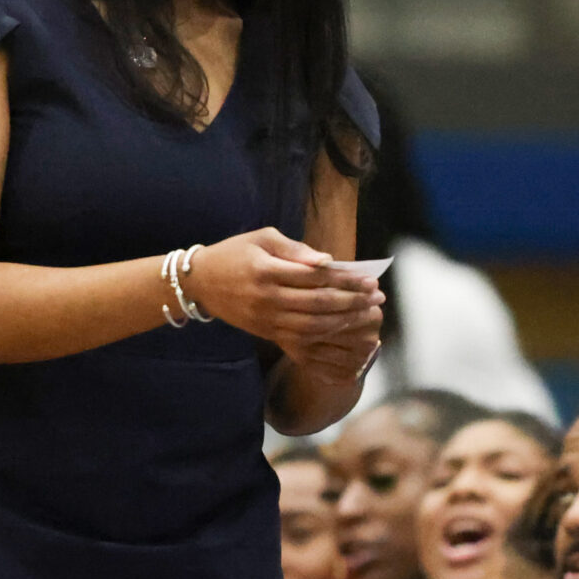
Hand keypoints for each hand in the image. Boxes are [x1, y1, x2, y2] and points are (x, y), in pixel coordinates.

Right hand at [186, 229, 384, 365]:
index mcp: (265, 270)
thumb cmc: (236, 253)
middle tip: (377, 297)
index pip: (314, 276)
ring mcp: (266, 320)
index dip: (345, 279)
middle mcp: (266, 298)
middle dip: (352, 302)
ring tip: (366, 312)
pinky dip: (326, 336)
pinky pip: (302, 340)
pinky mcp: (266, 333)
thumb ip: (295, 250)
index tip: (369, 279)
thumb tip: (328, 261)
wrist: (201, 282)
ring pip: (313, 326)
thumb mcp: (262, 238)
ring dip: (344, 321)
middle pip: (318, 304)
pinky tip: (344, 328)